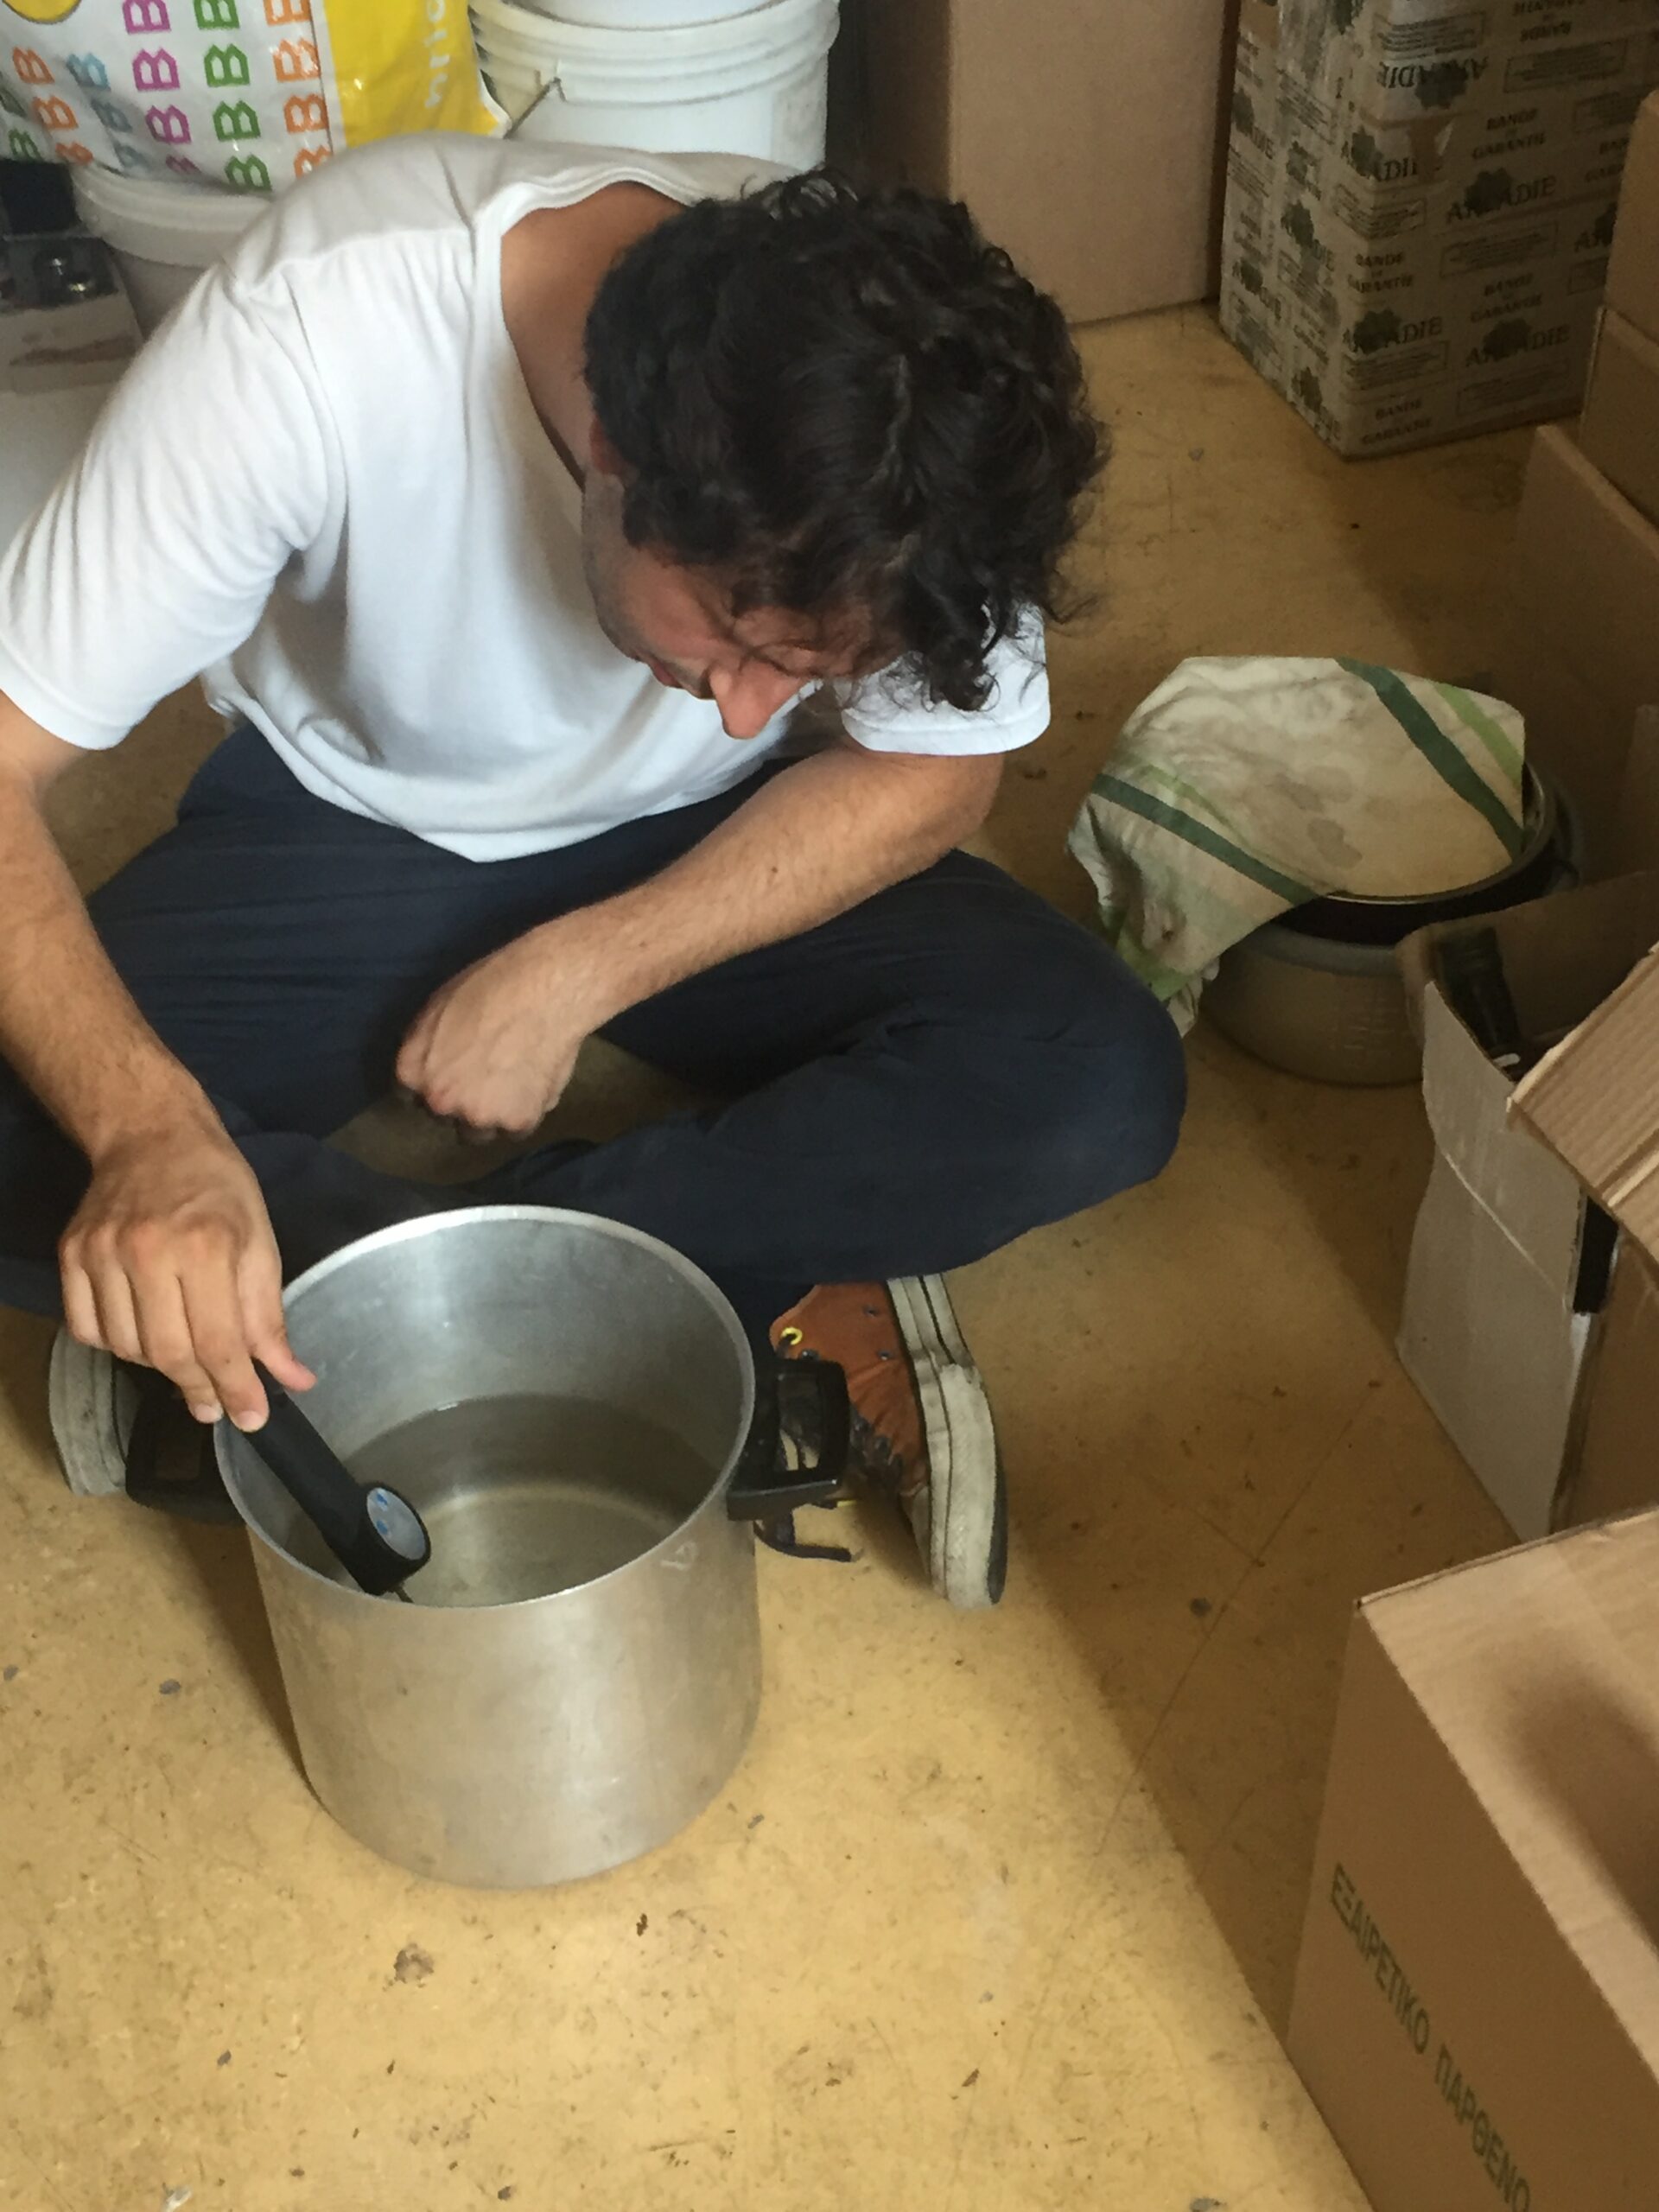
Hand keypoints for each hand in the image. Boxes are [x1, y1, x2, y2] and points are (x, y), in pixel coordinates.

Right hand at [59, 1120, 313, 1428]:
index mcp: (206, 1246)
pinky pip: (88, 1329)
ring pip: (126, 1348)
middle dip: (199, 1389)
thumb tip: (292, 1379)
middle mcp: (148, 1251)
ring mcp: (101, 1253)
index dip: (236, 1388)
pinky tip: (143, 1336)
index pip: (219, 1341)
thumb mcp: (260, 1244)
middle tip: (216, 1406)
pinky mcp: (71, 1255)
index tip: (251, 1416)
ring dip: (160, 1368)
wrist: (151, 1136)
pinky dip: (116, 1346)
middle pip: (169, 1353)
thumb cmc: (217, 1187)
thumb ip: (268, 1318)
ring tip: (185, 1362)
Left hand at [396, 924, 614, 1137]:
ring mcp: (477, 1116)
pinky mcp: (516, 1122)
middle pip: (444, 1117)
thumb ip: (426, 1046)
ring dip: (491, 1115)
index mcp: (412, 1071)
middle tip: (486, 1076)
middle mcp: (438, 1101)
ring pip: (479, 1131)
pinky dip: (525, 1112)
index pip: (410, 1098)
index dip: (434, 1084)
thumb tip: (430, 1066)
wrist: (543, 991)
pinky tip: (534, 1084)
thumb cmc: (490, 987)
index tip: (451, 1075)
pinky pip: (517, 1129)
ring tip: (512, 1085)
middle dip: (460, 1101)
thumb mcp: (436, 1008)